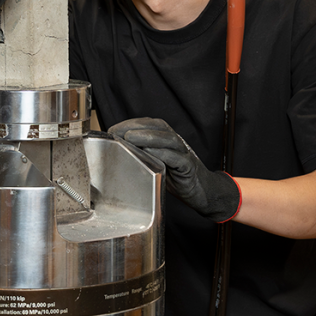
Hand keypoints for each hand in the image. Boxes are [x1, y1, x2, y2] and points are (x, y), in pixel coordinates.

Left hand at [107, 117, 241, 222]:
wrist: (203, 191)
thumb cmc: (176, 177)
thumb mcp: (156, 164)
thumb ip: (142, 155)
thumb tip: (116, 151)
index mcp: (166, 139)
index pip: (148, 124)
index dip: (130, 123)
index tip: (112, 129)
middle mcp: (176, 143)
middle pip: (158, 126)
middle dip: (136, 127)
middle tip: (118, 132)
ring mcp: (184, 154)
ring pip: (169, 139)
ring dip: (149, 137)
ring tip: (131, 137)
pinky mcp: (189, 168)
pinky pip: (178, 159)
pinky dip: (165, 154)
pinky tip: (151, 153)